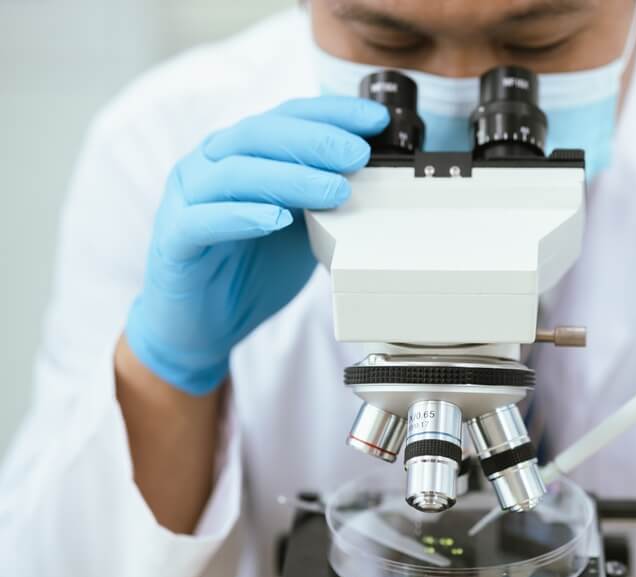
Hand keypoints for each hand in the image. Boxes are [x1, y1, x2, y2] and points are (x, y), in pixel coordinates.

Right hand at [125, 96, 388, 394]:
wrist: (207, 324)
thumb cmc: (256, 267)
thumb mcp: (305, 225)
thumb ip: (328, 195)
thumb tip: (382, 175)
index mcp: (241, 152)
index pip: (286, 117)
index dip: (331, 113)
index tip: (376, 119)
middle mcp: (209, 164)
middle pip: (259, 134)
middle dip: (315, 140)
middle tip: (359, 154)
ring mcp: (186, 199)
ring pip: (234, 173)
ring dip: (289, 177)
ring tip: (335, 190)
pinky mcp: (173, 239)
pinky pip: (202, 220)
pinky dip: (240, 216)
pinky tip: (276, 219)